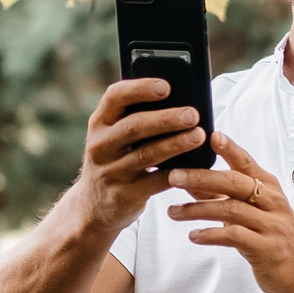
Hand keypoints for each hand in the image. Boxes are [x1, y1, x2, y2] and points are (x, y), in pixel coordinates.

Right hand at [76, 78, 208, 233]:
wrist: (94, 206)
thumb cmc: (115, 159)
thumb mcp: (113, 136)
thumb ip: (136, 118)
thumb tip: (182, 100)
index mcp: (99, 122)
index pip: (115, 96)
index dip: (140, 88)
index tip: (166, 86)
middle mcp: (100, 145)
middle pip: (134, 126)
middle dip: (165, 119)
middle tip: (192, 114)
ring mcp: (111, 171)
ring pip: (147, 154)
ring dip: (175, 144)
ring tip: (199, 135)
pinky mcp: (125, 194)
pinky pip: (156, 182)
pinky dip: (178, 173)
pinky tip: (196, 167)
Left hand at [165, 132, 293, 292]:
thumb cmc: (272, 238)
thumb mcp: (253, 212)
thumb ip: (224, 195)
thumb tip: (189, 180)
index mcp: (269, 187)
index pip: (247, 162)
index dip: (230, 148)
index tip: (210, 135)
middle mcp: (272, 202)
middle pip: (234, 183)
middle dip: (201, 178)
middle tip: (173, 176)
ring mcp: (272, 225)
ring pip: (230, 209)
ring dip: (197, 210)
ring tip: (173, 212)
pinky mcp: (268, 248)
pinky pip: (234, 236)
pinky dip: (210, 235)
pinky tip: (193, 236)